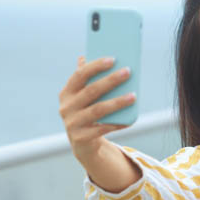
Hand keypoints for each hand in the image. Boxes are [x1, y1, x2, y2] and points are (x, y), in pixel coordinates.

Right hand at [58, 56, 135, 175]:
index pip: (80, 75)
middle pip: (91, 91)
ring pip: (98, 110)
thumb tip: (84, 57)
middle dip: (111, 80)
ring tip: (133, 96)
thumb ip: (85, 79)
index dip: (95, 66)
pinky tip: (128, 119)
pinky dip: (116, 123)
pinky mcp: (80, 137)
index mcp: (66, 93)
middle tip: (127, 72)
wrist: (82, 143)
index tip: (113, 59)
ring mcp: (72, 123)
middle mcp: (66, 107)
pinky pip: (102, 129)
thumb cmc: (86, 112)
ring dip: (117, 102)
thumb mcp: (82, 96)